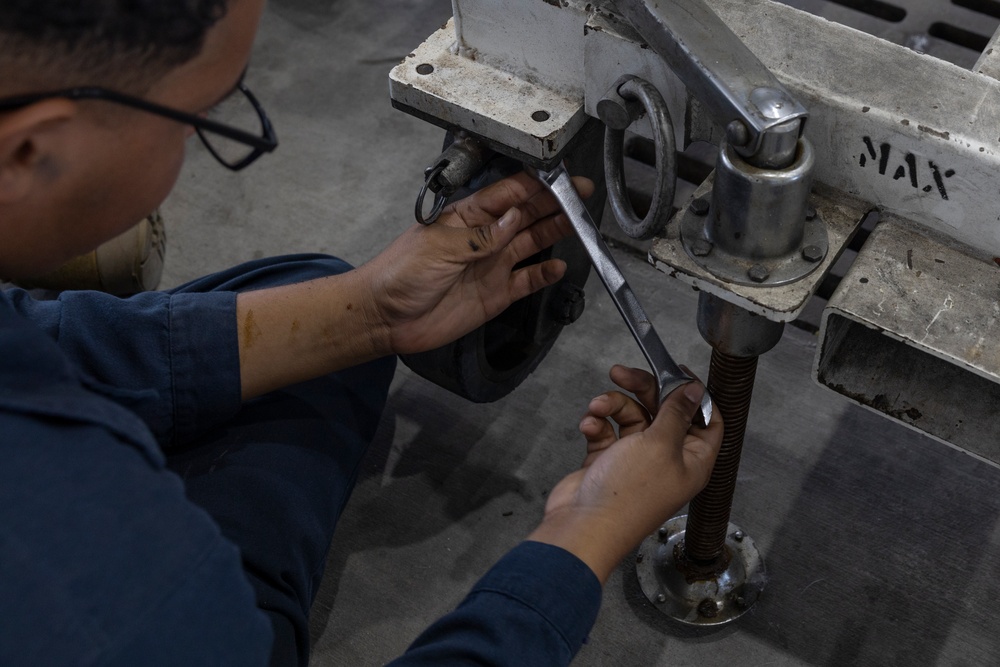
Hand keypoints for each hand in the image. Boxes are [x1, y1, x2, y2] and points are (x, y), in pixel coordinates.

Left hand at [358, 170, 593, 354]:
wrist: (385, 318)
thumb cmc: (401, 274)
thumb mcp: (440, 247)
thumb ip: (481, 236)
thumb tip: (515, 217)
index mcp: (467, 217)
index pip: (507, 194)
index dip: (534, 185)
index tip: (561, 176)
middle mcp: (484, 238)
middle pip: (525, 215)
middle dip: (553, 204)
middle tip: (582, 194)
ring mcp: (491, 265)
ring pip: (531, 244)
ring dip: (554, 232)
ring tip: (580, 224)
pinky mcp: (494, 294)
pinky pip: (526, 281)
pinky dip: (543, 274)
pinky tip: (560, 267)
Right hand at [528, 365, 722, 582]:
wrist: (583, 524)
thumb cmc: (628, 494)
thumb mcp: (660, 444)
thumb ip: (677, 412)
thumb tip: (696, 390)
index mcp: (692, 459)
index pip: (706, 420)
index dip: (695, 396)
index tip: (678, 372)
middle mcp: (666, 458)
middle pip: (662, 411)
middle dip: (641, 389)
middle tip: (621, 373)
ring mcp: (635, 460)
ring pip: (629, 417)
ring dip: (611, 407)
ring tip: (596, 407)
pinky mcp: (608, 460)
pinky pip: (606, 431)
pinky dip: (596, 425)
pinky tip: (588, 426)